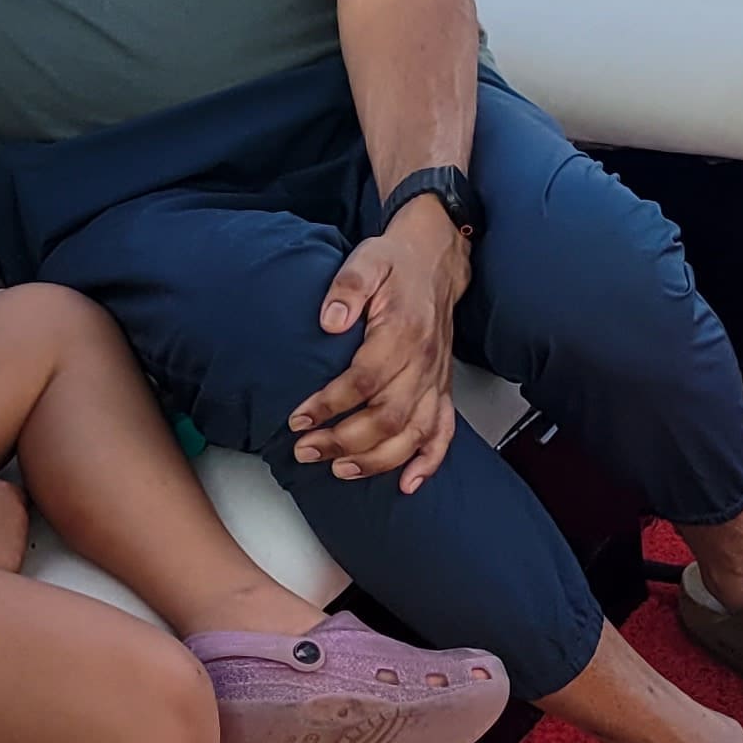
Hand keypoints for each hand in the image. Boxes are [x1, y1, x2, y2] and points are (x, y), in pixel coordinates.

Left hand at [292, 196, 465, 495]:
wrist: (436, 259)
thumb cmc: (396, 264)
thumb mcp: (366, 261)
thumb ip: (348, 287)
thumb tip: (329, 319)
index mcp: (402, 332)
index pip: (364, 380)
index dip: (330, 404)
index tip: (298, 419)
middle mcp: (424, 362)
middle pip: (387, 416)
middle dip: (344, 441)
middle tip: (307, 450)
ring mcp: (436, 378)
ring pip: (413, 433)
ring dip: (378, 459)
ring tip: (341, 470)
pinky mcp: (442, 387)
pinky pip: (443, 431)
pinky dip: (428, 461)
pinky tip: (407, 482)